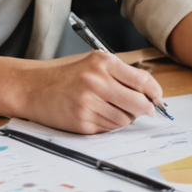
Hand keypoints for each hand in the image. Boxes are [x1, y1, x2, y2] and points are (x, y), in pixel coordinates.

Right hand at [12, 51, 165, 133]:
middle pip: (138, 104)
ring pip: (125, 120)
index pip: (142, 81)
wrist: (32, 87)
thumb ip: (120, 74)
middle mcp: (96, 82)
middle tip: (146, 111)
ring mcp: (88, 104)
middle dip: (145, 110)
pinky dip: (110, 125)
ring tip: (112, 109)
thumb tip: (150, 93)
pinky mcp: (82, 122)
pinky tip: (98, 115)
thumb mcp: (93, 63)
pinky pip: (109, 129)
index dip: (155, 93)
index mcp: (102, 63)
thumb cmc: (65, 75)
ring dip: (125, 118)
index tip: (158, 99)